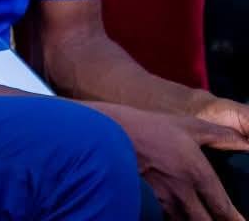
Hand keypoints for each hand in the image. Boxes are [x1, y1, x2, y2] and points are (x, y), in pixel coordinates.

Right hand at [103, 104, 245, 220]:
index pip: (225, 209)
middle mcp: (182, 194)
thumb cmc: (146, 127)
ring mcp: (160, 203)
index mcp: (197, 174)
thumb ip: (218, 135)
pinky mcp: (143, 206)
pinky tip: (175, 213)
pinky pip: (164, 220)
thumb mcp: (185, 124)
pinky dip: (174, 218)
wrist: (102, 133)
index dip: (236, 219)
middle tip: (220, 220)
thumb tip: (244, 141)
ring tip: (197, 215)